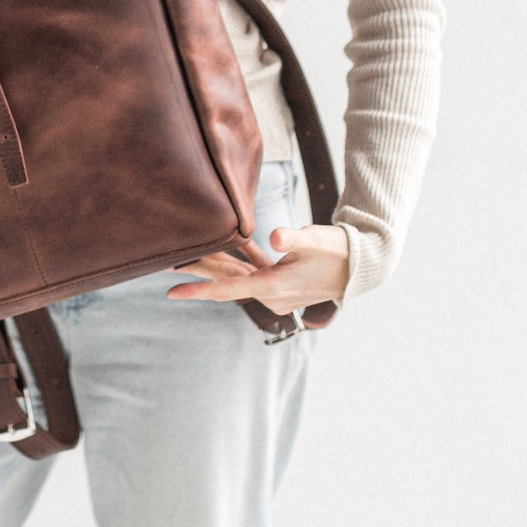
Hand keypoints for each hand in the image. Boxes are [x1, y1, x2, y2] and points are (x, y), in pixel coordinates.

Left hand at [165, 223, 348, 314]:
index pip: (228, 288)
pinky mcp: (282, 281)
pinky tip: (228, 250)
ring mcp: (276, 289)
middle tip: (164, 265)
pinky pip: (253, 273)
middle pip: (225, 283)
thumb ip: (293, 236)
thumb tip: (273, 235)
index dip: (199, 290)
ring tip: (186, 256)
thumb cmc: (339, 251)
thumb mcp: (316, 240)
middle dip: (197, 274)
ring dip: (213, 267)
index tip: (172, 291)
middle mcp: (271, 291)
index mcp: (273, 285)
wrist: (362, 266)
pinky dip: (238, 263)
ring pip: (237, 277)